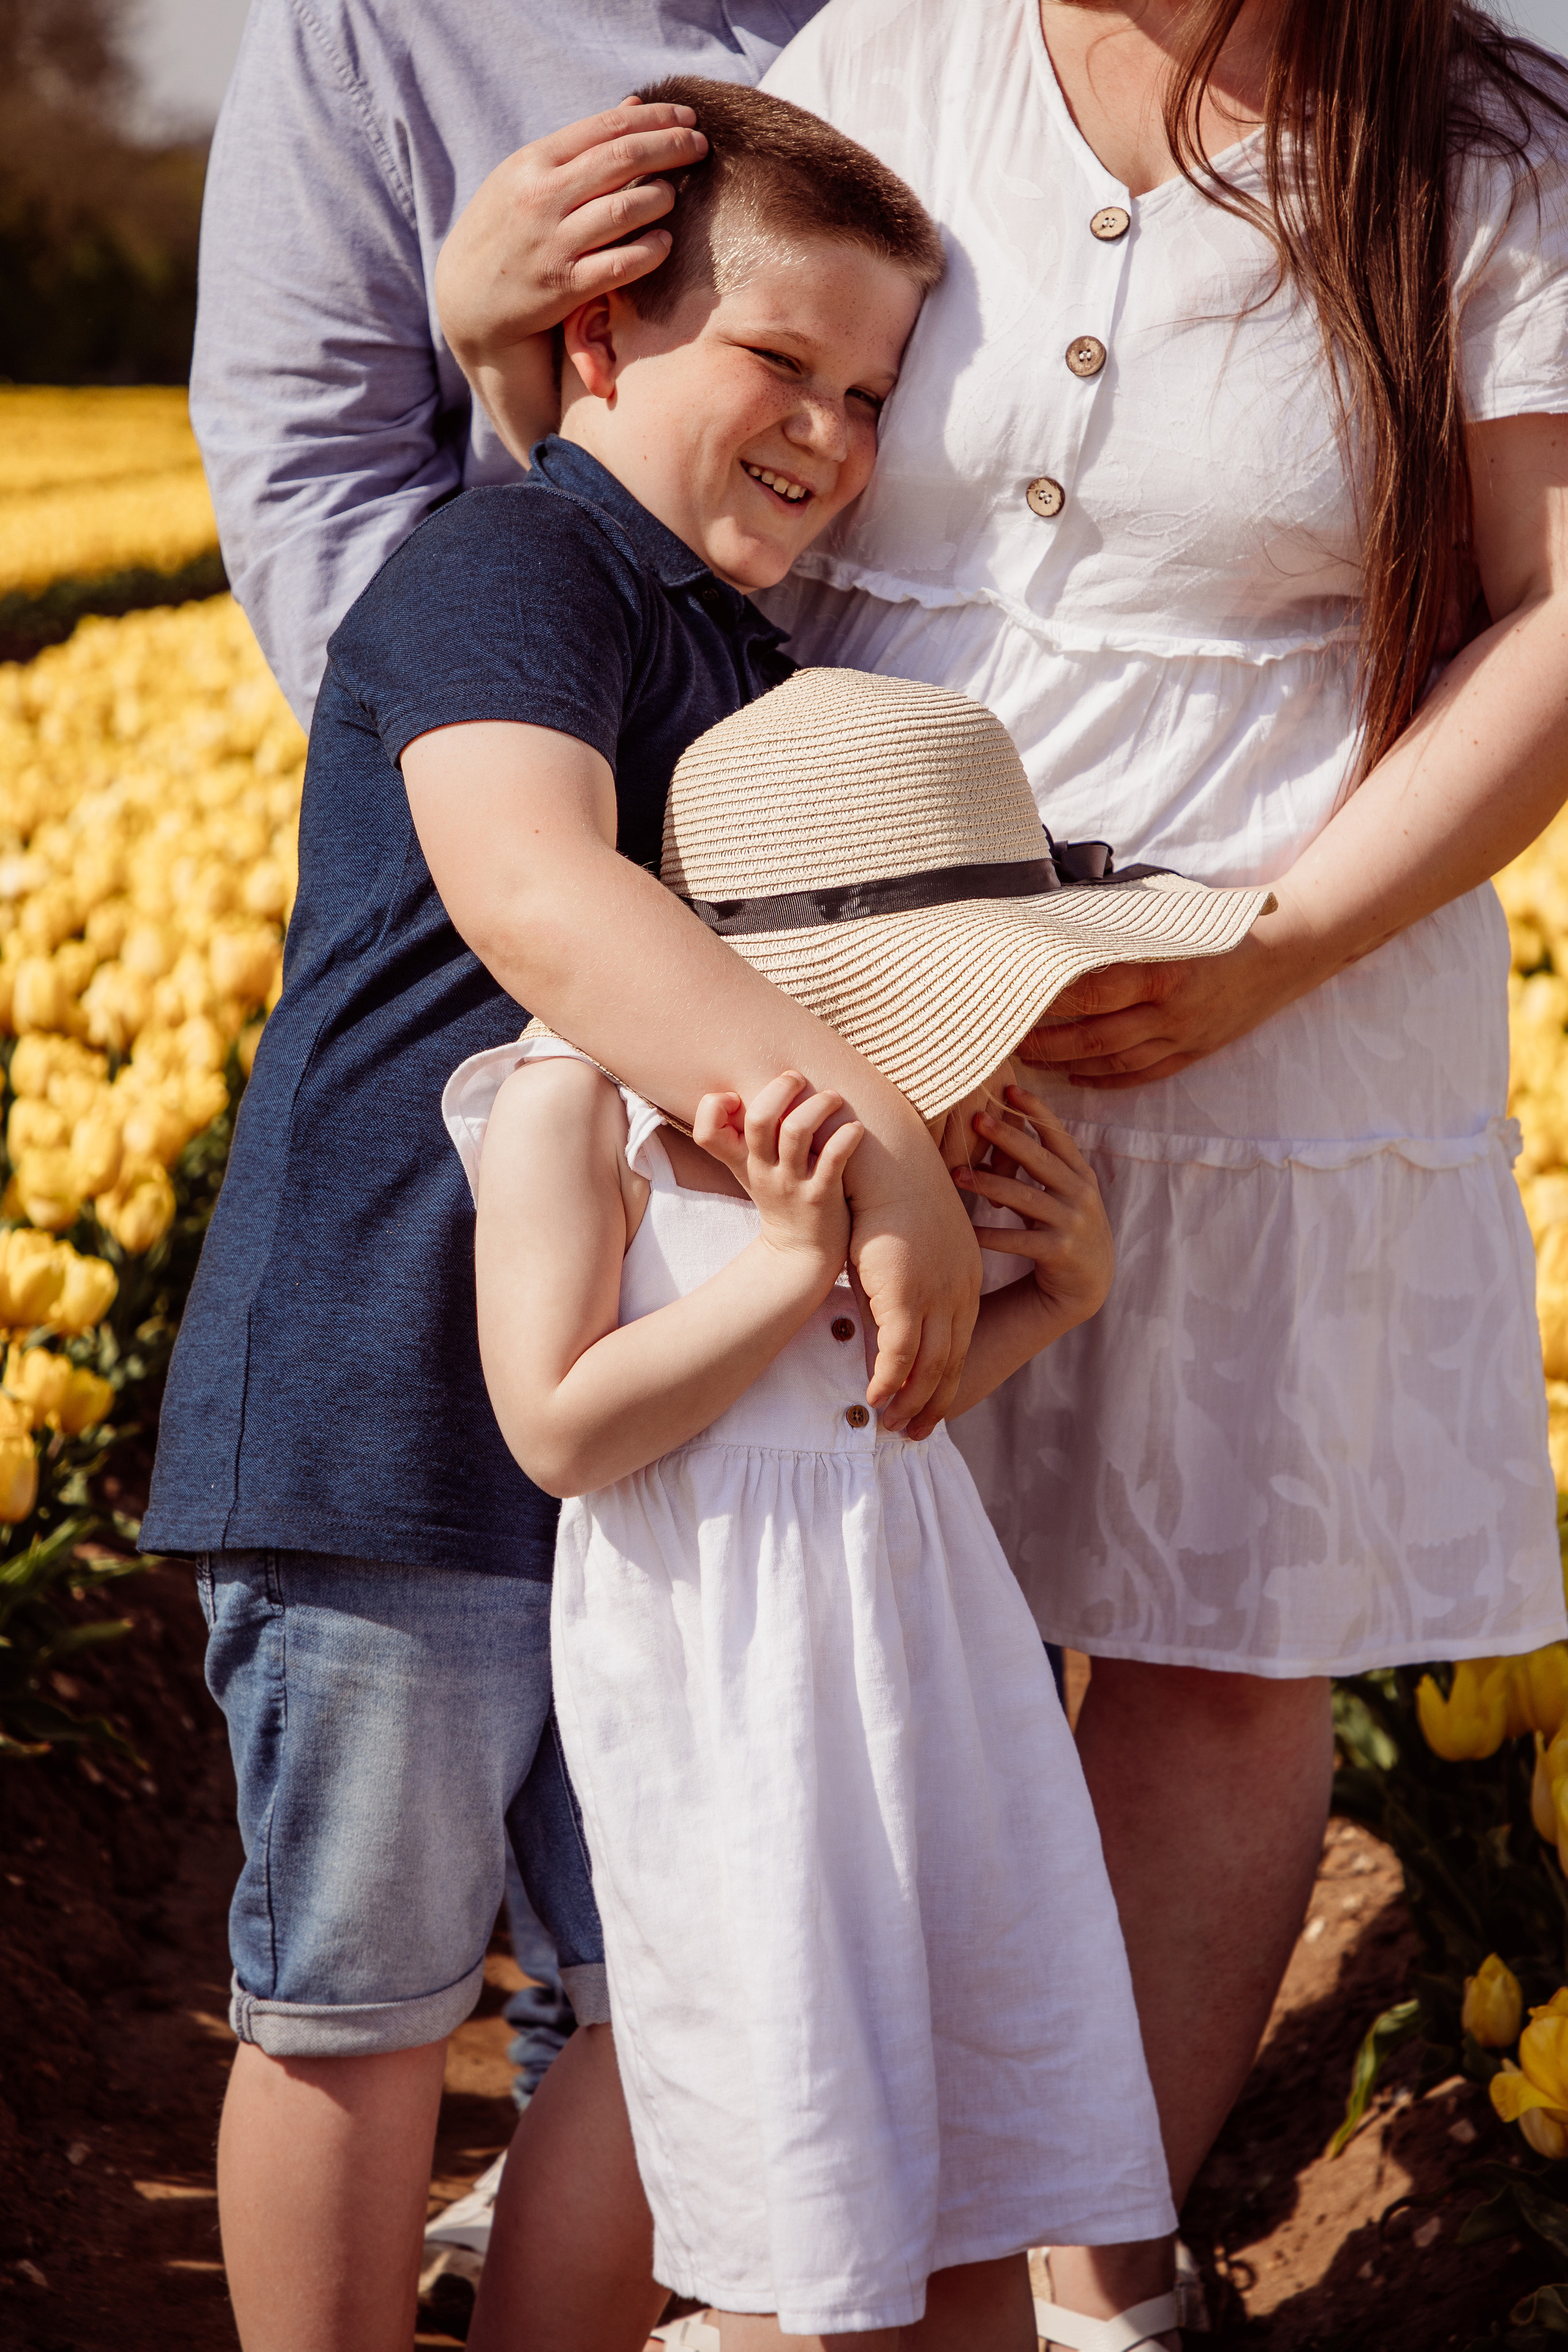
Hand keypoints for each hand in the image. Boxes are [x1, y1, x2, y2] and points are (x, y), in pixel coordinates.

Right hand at [435, 98, 708, 362]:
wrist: (466, 299)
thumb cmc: (507, 230)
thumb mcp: (527, 176)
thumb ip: (580, 146)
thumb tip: (633, 107)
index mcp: (533, 162)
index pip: (606, 128)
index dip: (655, 120)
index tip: (688, 118)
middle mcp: (541, 197)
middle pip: (621, 160)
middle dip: (670, 149)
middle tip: (701, 147)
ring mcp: (552, 243)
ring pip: (623, 210)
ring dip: (658, 198)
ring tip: (673, 195)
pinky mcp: (563, 287)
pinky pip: (619, 265)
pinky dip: (648, 252)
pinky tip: (664, 243)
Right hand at [694, 1072, 863, 1276]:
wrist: (800, 1255)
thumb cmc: (781, 1199)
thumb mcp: (752, 1170)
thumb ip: (745, 1134)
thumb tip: (742, 1086)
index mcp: (743, 1161)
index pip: (706, 1133)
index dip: (712, 1107)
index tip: (734, 1095)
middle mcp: (763, 1170)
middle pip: (758, 1120)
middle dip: (779, 1089)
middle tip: (797, 1078)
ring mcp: (792, 1185)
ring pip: (796, 1132)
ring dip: (818, 1105)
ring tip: (833, 1098)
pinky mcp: (821, 1197)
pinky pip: (833, 1160)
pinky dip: (846, 1137)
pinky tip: (855, 1129)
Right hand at [842, 1126, 982, 1440]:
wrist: (888, 1162)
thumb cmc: (892, 1196)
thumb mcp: (910, 1244)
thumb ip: (908, 1280)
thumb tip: (890, 1304)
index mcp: (967, 1278)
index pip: (961, 1342)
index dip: (948, 1380)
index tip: (933, 1407)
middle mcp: (959, 1292)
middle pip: (951, 1362)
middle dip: (935, 1403)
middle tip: (917, 1433)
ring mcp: (935, 1296)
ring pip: (929, 1366)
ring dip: (910, 1400)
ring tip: (892, 1424)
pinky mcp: (905, 1294)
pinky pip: (900, 1354)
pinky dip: (888, 1380)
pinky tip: (875, 1396)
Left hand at [955, 1086, 1113, 1329]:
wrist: (1089, 1282)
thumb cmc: (1064, 1226)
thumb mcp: (1063, 1192)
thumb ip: (1041, 1165)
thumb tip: (1001, 1123)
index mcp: (1080, 1174)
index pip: (1057, 1135)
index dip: (1036, 1110)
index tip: (1010, 1089)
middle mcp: (1080, 1194)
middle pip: (1040, 1159)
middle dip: (1009, 1137)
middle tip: (977, 1118)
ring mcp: (1072, 1223)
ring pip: (1025, 1198)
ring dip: (988, 1184)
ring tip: (957, 1173)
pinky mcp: (1059, 1252)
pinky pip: (1018, 1241)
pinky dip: (990, 1235)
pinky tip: (966, 1229)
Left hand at [1019, 912, 1319, 1088]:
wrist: (1288, 949)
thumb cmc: (1225, 922)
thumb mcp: (1175, 916)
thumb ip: (1125, 927)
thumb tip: (1064, 926)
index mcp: (1164, 971)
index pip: (1093, 992)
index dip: (1052, 1000)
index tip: (1017, 997)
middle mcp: (1172, 1011)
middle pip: (1094, 1036)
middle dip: (1046, 1042)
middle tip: (1009, 1038)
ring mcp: (1184, 1037)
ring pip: (1114, 1061)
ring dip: (1069, 1064)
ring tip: (1032, 1059)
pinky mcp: (1195, 1051)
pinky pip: (1143, 1075)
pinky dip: (1107, 1079)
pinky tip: (1078, 1079)